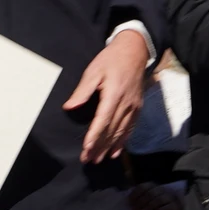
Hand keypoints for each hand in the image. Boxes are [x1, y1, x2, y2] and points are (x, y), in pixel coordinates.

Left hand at [64, 29, 148, 163]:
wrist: (135, 50)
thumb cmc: (111, 59)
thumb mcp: (94, 70)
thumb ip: (83, 90)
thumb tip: (70, 107)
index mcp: (114, 94)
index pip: (103, 120)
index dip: (94, 136)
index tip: (86, 148)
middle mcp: (126, 103)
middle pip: (112, 129)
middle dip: (100, 146)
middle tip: (88, 160)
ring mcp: (134, 106)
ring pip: (122, 131)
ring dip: (110, 147)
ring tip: (99, 159)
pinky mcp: (138, 107)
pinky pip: (131, 128)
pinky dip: (123, 141)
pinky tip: (116, 151)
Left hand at [129, 182, 183, 209]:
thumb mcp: (145, 204)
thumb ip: (139, 200)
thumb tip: (127, 201)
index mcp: (154, 187)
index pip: (143, 186)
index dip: (135, 194)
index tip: (129, 202)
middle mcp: (163, 190)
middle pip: (151, 192)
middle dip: (141, 201)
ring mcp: (171, 198)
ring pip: (159, 199)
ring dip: (149, 206)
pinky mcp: (176, 208)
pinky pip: (170, 207)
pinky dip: (162, 209)